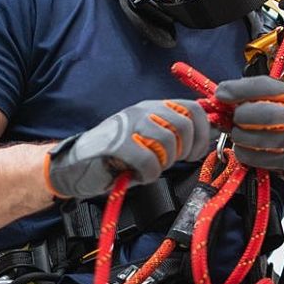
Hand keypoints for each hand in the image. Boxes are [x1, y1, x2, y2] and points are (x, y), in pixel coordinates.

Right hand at [46, 99, 213, 198]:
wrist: (74, 167)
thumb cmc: (116, 157)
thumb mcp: (150, 141)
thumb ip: (175, 136)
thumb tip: (209, 137)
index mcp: (154, 108)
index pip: (194, 108)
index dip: (204, 133)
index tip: (197, 152)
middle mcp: (142, 111)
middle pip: (184, 123)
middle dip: (187, 149)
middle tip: (175, 162)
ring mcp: (127, 125)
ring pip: (167, 139)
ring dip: (166, 161)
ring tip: (152, 167)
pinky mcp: (115, 143)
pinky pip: (148, 159)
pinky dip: (150, 173)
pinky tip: (140, 175)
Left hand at [214, 76, 283, 191]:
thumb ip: (262, 95)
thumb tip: (224, 94)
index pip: (264, 86)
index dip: (238, 89)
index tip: (221, 93)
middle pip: (257, 114)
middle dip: (239, 116)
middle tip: (238, 119)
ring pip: (250, 139)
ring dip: (239, 137)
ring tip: (245, 135)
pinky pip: (254, 158)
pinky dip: (245, 153)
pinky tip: (253, 149)